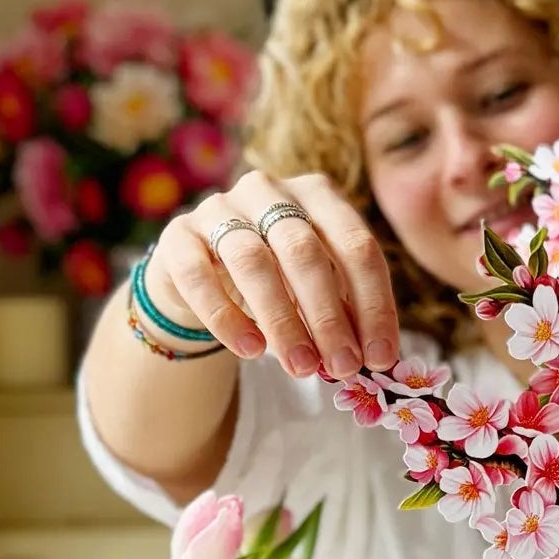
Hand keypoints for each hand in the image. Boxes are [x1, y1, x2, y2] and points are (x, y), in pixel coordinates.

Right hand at [142, 172, 400, 377]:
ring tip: (302, 367)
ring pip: (253, 261)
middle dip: (328, 316)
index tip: (380, 357)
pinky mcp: (178, 235)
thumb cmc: (276, 280)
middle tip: (342, 367)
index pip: (357, 246)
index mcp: (317, 195)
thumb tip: (376, 356)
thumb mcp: (316, 288)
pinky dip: (227, 317)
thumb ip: (345, 311)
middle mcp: (269, 190)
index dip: (373, 304)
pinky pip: (199, 275)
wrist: (201, 275)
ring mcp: (218, 207)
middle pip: (304, 251)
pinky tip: (251, 351)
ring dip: (282, 321)